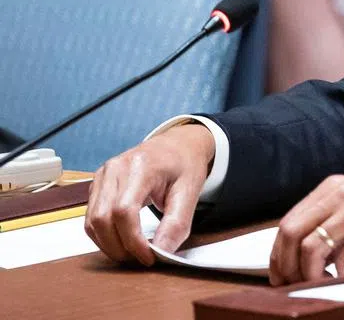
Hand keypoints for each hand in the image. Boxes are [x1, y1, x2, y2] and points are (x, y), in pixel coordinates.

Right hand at [85, 123, 214, 264]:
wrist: (177, 145)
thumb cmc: (184, 165)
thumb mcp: (190, 191)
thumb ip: (177, 223)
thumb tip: (162, 253)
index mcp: (141, 166)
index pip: (124, 211)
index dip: (133, 241)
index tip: (148, 258)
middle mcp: (115, 168)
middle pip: (103, 218)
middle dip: (119, 247)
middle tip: (140, 259)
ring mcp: (102, 175)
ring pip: (92, 221)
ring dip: (109, 244)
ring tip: (132, 253)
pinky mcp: (97, 184)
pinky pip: (91, 217)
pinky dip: (103, 235)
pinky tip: (121, 241)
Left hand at [268, 174, 343, 285]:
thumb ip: (334, 222)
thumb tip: (303, 256)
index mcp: (334, 187)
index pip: (289, 221)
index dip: (278, 253)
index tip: (280, 274)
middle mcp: (341, 194)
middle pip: (291, 233)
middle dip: (286, 266)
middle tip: (291, 286)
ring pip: (311, 249)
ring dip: (309, 276)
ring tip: (319, 285)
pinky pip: (342, 262)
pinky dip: (339, 277)